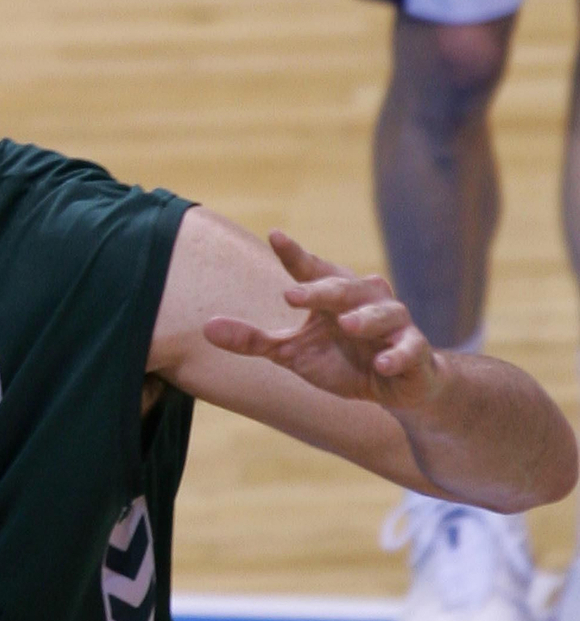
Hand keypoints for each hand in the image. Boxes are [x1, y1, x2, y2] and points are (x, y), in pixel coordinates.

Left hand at [203, 231, 443, 410]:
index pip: (312, 270)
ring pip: (383, 313)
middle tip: (291, 295)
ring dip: (366, 318)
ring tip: (347, 325)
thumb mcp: (292, 352)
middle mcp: (366, 300)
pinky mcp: (414, 351)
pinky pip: (409, 349)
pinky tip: (383, 363)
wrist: (397, 385)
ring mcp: (393, 324)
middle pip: (343, 287)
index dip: (294, 255)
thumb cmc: (342, 360)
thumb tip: (206, 328)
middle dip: (320, 290)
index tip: (274, 236)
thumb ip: (253, 340)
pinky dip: (398, 355)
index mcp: (335, 295)